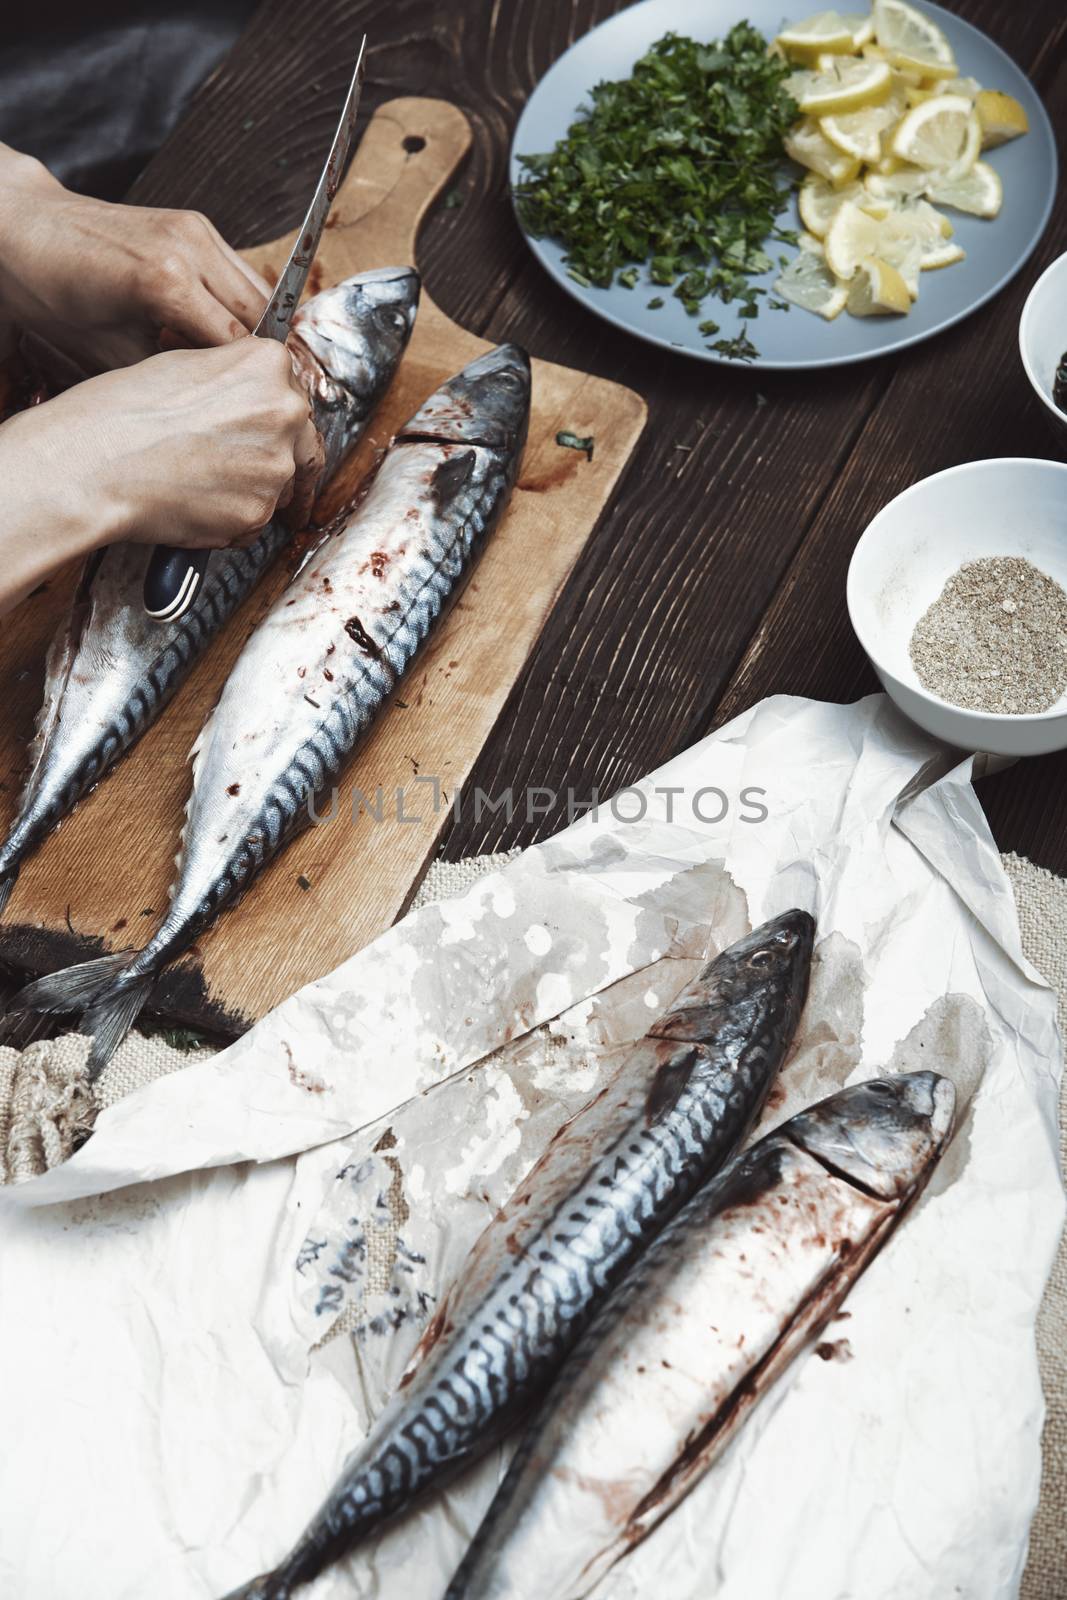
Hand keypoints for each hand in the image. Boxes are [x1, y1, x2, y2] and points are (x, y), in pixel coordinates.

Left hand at [0, 145, 270, 371]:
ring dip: (258, 328)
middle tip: (250, 390)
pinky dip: (240, 304)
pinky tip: (219, 330)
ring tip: (237, 363)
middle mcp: (190, 248)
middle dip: (261, 355)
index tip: (247, 406)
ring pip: (260, 292)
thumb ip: (167, 374)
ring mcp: (196, 230)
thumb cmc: (51, 292)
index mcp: (167, 283)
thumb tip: (213, 396)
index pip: (240, 345)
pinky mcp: (195, 224)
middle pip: (263, 315)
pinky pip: (239, 273)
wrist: (23, 229)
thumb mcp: (106, 354)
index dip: (246, 380)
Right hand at [0, 340, 316, 612]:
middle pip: (298, 439)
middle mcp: (285, 412)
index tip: (266, 426)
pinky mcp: (258, 512)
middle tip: (243, 465)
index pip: (289, 390)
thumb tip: (247, 396)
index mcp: (267, 365)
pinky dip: (232, 518)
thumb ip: (233, 379)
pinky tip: (194, 506)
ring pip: (278, 483)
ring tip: (200, 485)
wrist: (94, 463)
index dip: (272, 412)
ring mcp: (276, 466)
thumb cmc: (121, 412)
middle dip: (273, 452)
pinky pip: (255, 520)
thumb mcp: (183, 365)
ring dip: (252, 487)